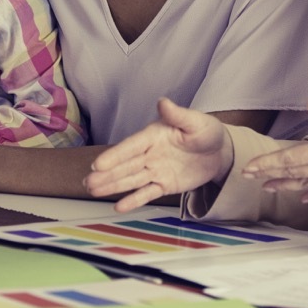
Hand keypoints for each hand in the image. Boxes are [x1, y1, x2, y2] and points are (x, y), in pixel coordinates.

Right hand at [85, 98, 233, 212]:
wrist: (220, 152)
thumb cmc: (206, 132)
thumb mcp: (195, 121)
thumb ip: (178, 115)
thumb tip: (163, 101)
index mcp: (154, 136)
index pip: (131, 146)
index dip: (115, 155)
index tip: (98, 164)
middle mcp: (150, 153)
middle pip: (125, 165)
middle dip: (106, 174)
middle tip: (87, 182)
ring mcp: (156, 170)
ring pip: (131, 180)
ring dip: (112, 186)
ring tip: (93, 191)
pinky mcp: (164, 185)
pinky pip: (147, 193)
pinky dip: (134, 200)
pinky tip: (118, 206)